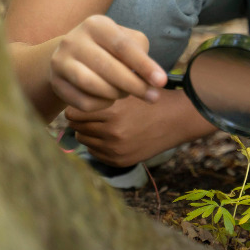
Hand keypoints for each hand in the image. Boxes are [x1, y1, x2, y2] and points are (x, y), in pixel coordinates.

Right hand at [49, 14, 166, 112]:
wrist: (71, 56)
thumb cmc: (109, 49)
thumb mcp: (126, 40)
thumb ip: (140, 52)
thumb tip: (150, 76)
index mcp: (95, 24)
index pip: (123, 46)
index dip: (144, 65)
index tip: (162, 81)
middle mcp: (74, 40)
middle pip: (108, 67)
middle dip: (135, 85)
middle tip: (153, 97)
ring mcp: (61, 61)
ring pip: (93, 85)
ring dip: (116, 94)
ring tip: (126, 94)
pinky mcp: (56, 82)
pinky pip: (83, 102)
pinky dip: (102, 105)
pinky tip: (109, 99)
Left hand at [66, 93, 192, 165]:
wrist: (177, 119)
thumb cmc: (149, 99)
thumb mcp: (127, 89)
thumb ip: (101, 92)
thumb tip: (72, 94)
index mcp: (112, 110)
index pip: (72, 113)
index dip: (77, 106)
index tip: (83, 103)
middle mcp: (112, 132)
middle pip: (75, 127)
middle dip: (80, 120)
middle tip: (91, 114)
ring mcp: (116, 149)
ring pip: (83, 140)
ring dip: (88, 132)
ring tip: (101, 124)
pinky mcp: (120, 160)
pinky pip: (94, 152)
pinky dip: (98, 144)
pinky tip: (110, 136)